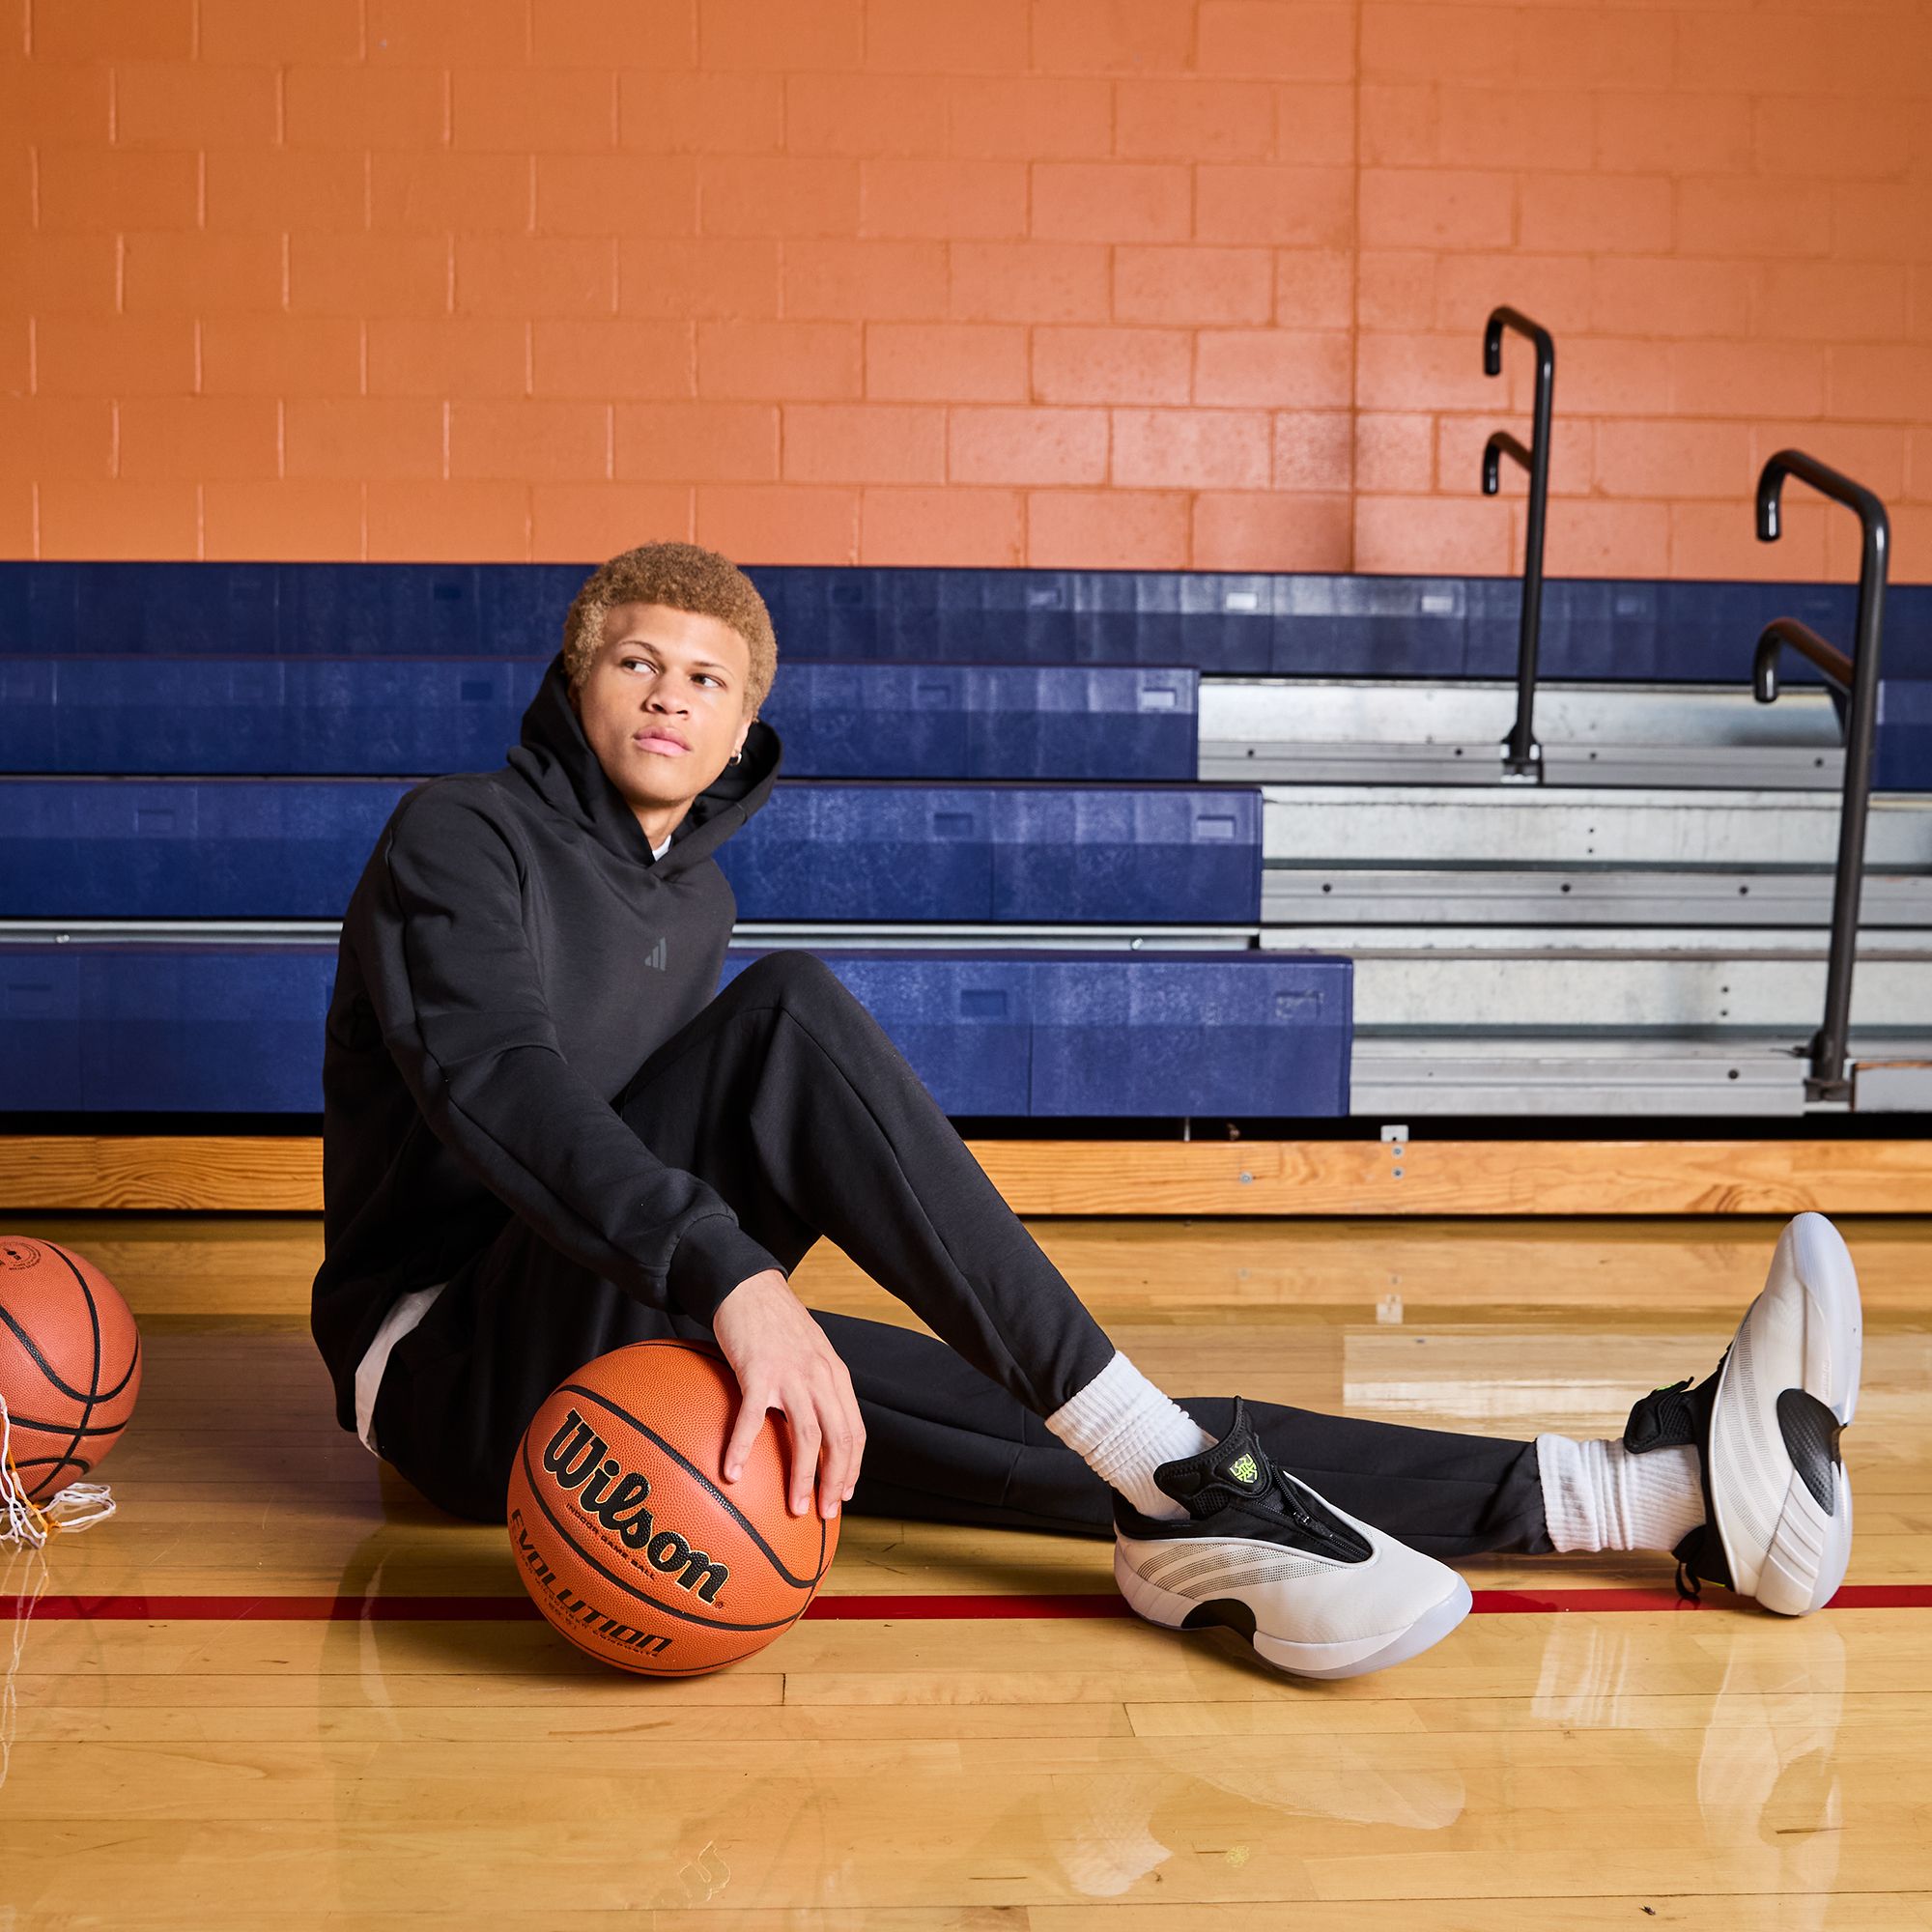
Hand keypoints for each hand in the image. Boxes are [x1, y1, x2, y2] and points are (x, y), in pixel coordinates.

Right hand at [710, 1269, 864, 1519]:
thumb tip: (814, 1428)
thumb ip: (816, 1386)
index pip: (854, 1429)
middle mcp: (820, 1376)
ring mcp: (790, 1374)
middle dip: (835, 1481)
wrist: (749, 1286)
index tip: (844, 1494)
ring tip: (795, 1507)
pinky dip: (742, 1447)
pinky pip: (752, 1416)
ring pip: (807, 1435)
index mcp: (834, 1375)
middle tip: (825, 1514)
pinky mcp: (758, 1370)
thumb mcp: (810, 1352)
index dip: (853, 1466)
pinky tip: (731, 1472)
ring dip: (803, 1476)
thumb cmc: (775, 1323)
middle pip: (838, 1438)